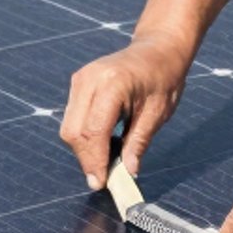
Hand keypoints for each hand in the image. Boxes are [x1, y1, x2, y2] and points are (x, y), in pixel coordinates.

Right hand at [60, 34, 189, 188]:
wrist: (158, 48)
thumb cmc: (163, 78)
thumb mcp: (158, 113)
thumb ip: (138, 143)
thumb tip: (128, 173)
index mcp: (113, 84)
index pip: (94, 131)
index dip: (95, 161)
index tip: (101, 183)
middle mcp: (90, 79)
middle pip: (74, 131)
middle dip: (86, 158)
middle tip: (104, 177)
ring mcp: (81, 78)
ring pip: (69, 127)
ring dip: (84, 148)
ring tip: (108, 158)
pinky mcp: (78, 82)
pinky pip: (72, 117)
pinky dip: (84, 135)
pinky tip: (104, 140)